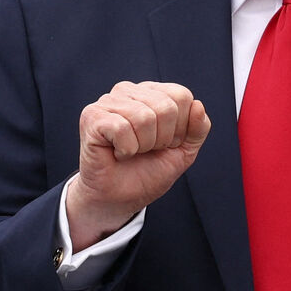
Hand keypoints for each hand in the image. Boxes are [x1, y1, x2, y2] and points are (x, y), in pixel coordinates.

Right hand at [66, 81, 210, 250]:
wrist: (120, 199)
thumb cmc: (149, 171)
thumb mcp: (184, 151)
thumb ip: (198, 129)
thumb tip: (198, 105)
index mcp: (152, 92)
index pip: (182, 96)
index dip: (180, 129)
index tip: (165, 144)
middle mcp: (128, 91)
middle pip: (166, 107)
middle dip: (162, 139)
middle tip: (146, 150)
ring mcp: (107, 101)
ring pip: (144, 118)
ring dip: (143, 146)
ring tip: (131, 151)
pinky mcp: (92, 117)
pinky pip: (122, 128)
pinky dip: (126, 149)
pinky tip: (117, 153)